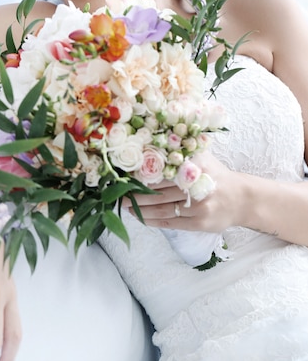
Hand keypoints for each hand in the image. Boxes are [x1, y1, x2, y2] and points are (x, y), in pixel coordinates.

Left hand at [125, 152, 245, 232]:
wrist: (242, 199)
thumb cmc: (215, 175)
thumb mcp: (202, 156)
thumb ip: (181, 148)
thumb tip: (152, 137)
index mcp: (196, 165)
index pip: (163, 170)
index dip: (142, 174)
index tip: (125, 176)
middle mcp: (198, 186)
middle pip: (159, 191)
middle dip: (136, 194)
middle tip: (118, 193)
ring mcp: (199, 207)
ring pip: (162, 208)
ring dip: (140, 209)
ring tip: (124, 206)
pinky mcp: (199, 224)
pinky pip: (171, 223)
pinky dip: (153, 221)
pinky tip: (140, 217)